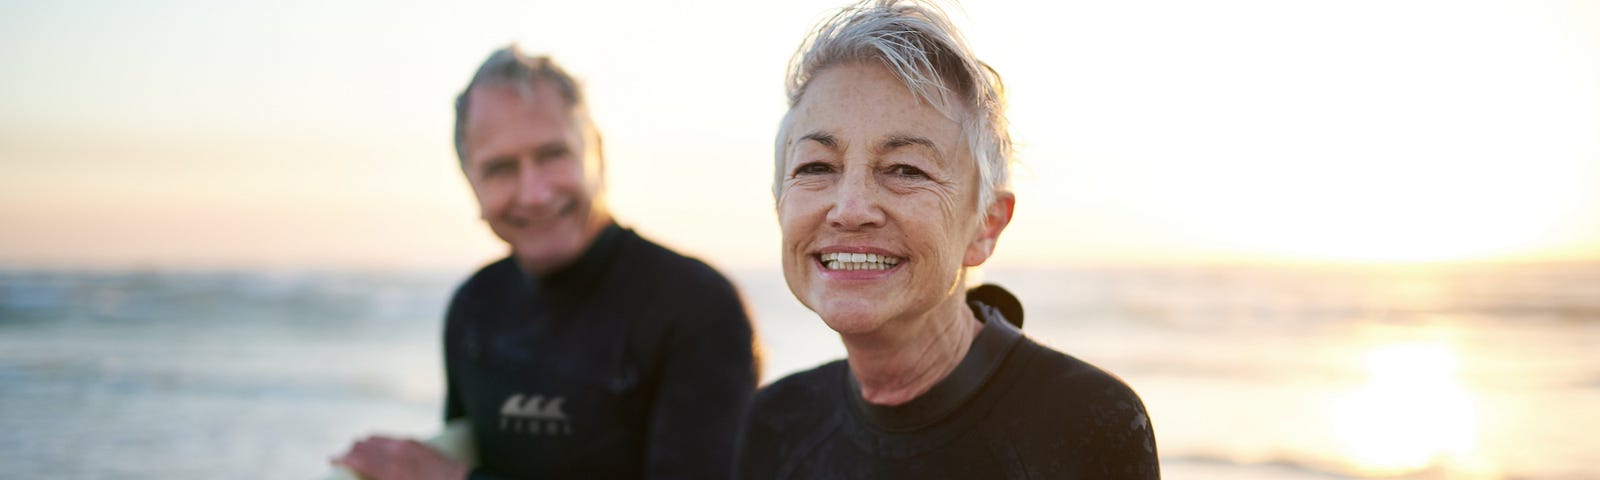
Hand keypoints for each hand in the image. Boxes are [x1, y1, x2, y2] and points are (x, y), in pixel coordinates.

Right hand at [332, 435, 469, 479]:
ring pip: (375, 438)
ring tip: (358, 456)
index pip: (356, 457)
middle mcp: (397, 452)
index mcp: (391, 470)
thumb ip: (377, 477)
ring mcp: (407, 444)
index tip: (331, 460)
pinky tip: (378, 451)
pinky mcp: (416, 442)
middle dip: (350, 452)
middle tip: (343, 460)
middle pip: (363, 444)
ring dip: (364, 446)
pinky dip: (378, 443)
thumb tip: (365, 474)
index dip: (340, 458)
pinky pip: (389, 438)